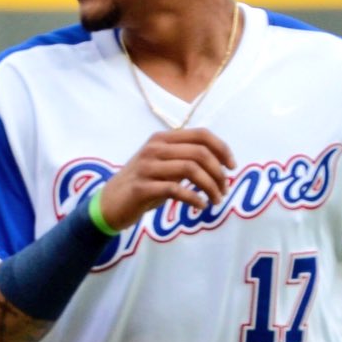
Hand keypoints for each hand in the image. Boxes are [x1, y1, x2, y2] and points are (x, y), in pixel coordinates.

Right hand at [97, 128, 236, 230]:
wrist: (109, 204)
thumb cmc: (142, 186)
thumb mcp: (163, 166)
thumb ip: (185, 160)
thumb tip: (220, 163)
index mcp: (162, 139)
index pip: (201, 135)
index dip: (223, 148)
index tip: (232, 166)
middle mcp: (154, 149)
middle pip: (199, 153)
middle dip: (219, 173)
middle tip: (224, 189)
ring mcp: (146, 167)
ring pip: (191, 170)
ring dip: (210, 187)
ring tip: (216, 200)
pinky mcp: (141, 187)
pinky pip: (176, 189)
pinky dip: (194, 198)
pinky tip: (200, 206)